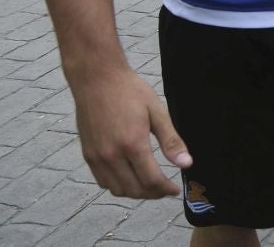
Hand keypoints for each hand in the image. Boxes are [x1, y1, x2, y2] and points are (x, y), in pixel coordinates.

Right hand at [72, 66, 190, 198]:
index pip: (151, 180)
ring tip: (150, 185)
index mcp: (132, 144)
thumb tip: (186, 164)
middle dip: (152, 194)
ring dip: (135, 192)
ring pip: (116, 189)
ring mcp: (97, 157)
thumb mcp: (157, 111)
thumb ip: (171, 141)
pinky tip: (130, 177)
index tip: (175, 191)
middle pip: (134, 190)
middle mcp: (112, 155)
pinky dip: (118, 185)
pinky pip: (102, 181)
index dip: (165, 190)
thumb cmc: (130, 91)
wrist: (96, 79)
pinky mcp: (88, 155)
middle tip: (165, 190)